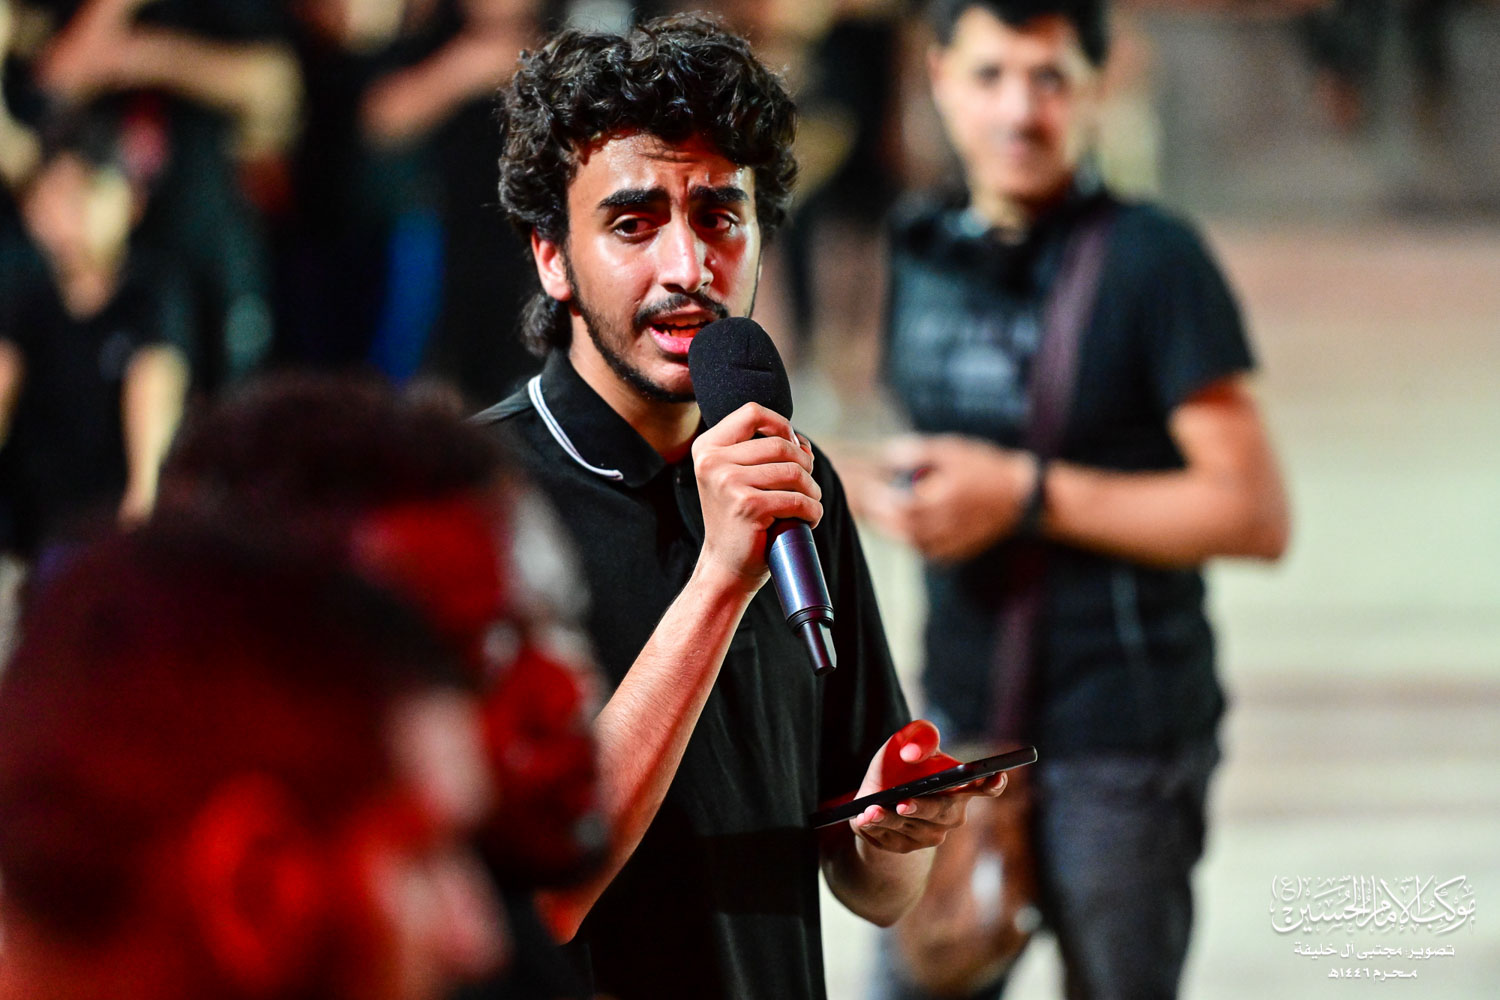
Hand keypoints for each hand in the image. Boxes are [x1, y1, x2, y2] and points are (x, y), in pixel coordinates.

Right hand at [690, 402, 820, 592]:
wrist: (726, 567)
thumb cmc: (739, 520)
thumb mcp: (739, 477)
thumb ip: (763, 451)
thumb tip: (801, 441)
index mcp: (707, 448)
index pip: (753, 412)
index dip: (782, 425)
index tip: (792, 449)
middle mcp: (712, 461)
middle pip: (781, 444)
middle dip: (805, 465)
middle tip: (805, 487)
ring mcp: (728, 483)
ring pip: (794, 471)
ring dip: (812, 490)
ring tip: (808, 504)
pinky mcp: (748, 506)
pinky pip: (798, 499)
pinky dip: (812, 511)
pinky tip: (807, 520)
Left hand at [849, 720, 1005, 853]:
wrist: (873, 795)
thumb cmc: (899, 765)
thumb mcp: (906, 743)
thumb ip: (917, 738)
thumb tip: (912, 755)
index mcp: (959, 786)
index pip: (985, 787)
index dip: (993, 783)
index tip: (997, 775)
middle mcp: (951, 814)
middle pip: (943, 813)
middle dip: (923, 808)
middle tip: (903, 803)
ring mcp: (930, 834)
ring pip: (910, 827)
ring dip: (889, 818)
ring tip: (871, 809)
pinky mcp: (905, 846)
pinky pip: (890, 838)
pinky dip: (875, 827)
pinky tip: (864, 818)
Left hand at [856, 435, 1037, 563]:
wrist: (1021, 496)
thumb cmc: (984, 467)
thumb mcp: (952, 450)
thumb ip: (918, 451)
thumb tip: (887, 454)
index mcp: (946, 498)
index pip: (903, 507)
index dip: (881, 501)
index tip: (866, 490)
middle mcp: (948, 524)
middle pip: (904, 529)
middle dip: (881, 519)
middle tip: (866, 506)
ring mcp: (954, 540)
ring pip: (913, 543)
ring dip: (893, 532)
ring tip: (877, 517)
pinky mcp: (958, 550)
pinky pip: (928, 552)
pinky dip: (913, 542)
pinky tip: (903, 530)